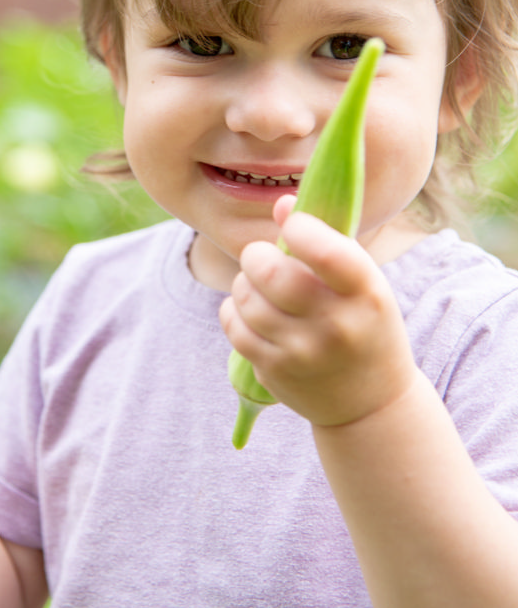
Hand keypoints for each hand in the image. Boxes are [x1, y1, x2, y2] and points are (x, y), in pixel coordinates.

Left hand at [220, 197, 415, 426]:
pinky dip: (234, 311)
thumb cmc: (364, 325)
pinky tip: (248, 310)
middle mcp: (336, 325)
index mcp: (366, 293)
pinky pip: (235, 326)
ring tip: (257, 285)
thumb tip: (281, 204)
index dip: (299, 228)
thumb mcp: (363, 284)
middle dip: (256, 255)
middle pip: (270, 272)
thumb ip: (325, 242)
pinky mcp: (276, 371)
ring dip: (243, 283)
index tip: (293, 227)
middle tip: (261, 258)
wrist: (372, 404)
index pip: (326, 251)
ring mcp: (304, 352)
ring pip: (246, 298)